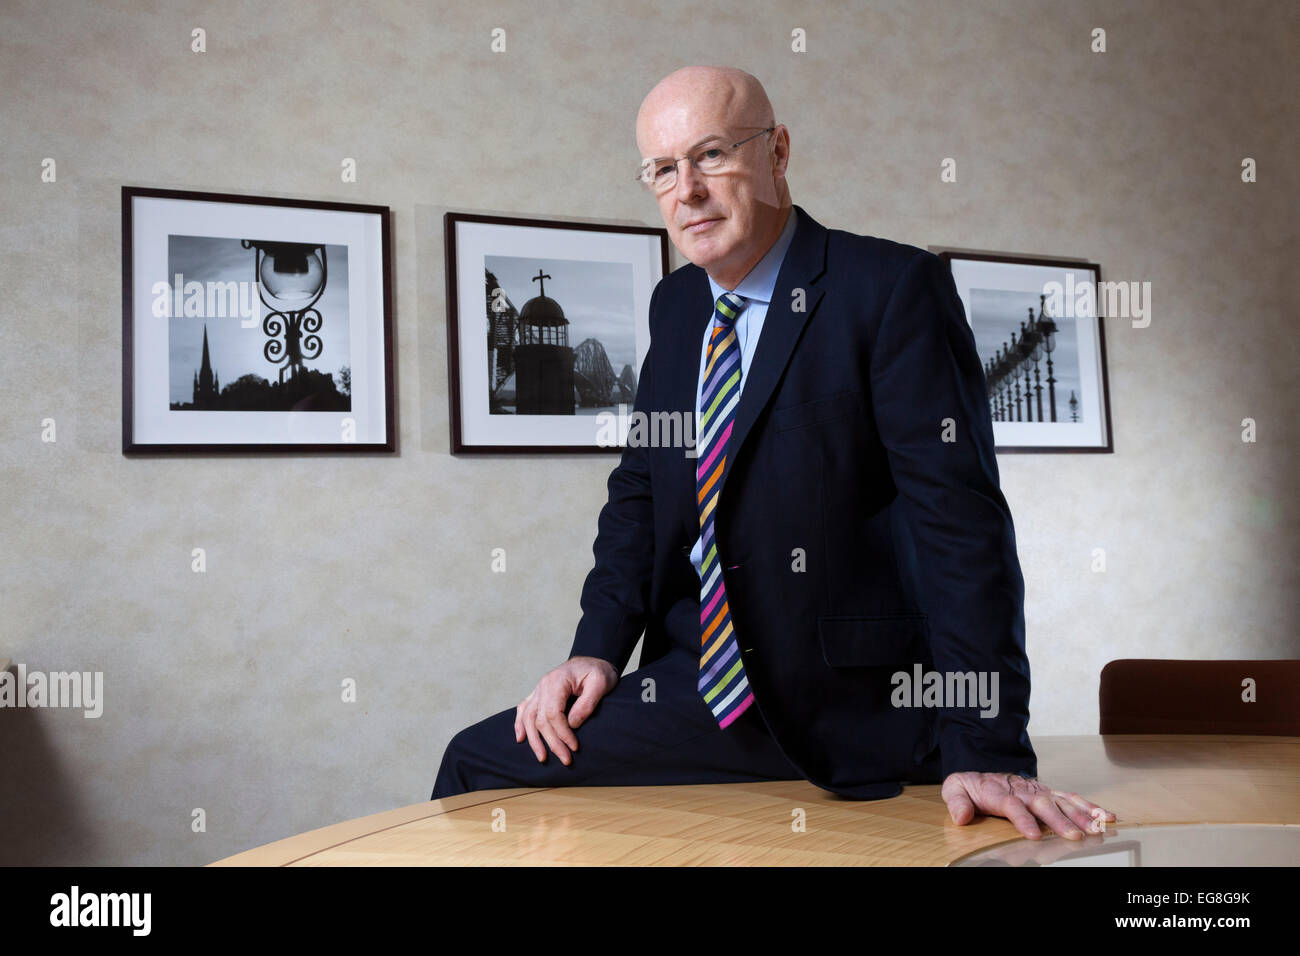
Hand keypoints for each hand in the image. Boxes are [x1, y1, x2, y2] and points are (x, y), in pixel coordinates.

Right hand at [513, 656, 618, 764]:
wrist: (593, 661)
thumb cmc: (598, 671)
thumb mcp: (600, 683)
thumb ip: (587, 703)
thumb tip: (572, 724)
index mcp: (557, 681)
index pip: (553, 713)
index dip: (562, 733)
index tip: (574, 747)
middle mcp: (543, 685)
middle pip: (540, 719)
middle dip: (552, 742)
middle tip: (566, 759)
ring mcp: (538, 690)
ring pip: (528, 717)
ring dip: (534, 739)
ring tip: (542, 757)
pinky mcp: (538, 694)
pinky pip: (523, 709)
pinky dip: (520, 724)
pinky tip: (521, 738)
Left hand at [942, 771, 1116, 839]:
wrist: (981, 773)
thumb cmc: (970, 786)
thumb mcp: (954, 789)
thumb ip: (956, 801)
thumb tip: (962, 816)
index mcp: (999, 791)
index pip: (1012, 805)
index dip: (1023, 820)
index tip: (1033, 835)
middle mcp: (1023, 790)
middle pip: (1042, 804)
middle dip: (1059, 820)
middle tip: (1074, 836)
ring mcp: (1039, 791)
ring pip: (1061, 801)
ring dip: (1081, 815)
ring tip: (1098, 827)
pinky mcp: (1050, 793)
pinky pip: (1072, 799)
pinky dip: (1090, 807)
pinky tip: (1107, 816)